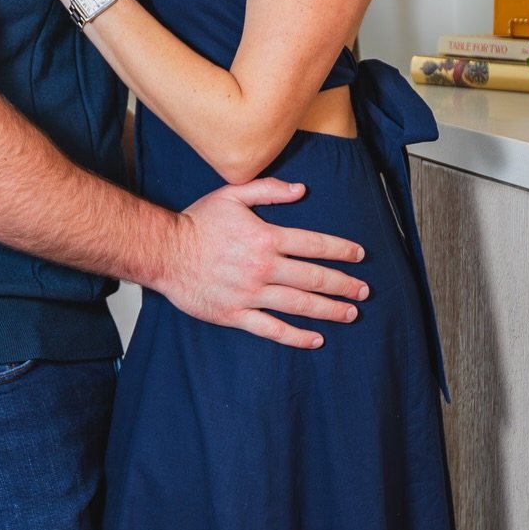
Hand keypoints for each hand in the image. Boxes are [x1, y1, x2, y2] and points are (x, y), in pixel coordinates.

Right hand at [161, 179, 368, 348]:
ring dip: (329, 310)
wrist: (164, 252)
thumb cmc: (197, 222)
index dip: (340, 250)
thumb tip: (301, 189)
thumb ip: (269, 190)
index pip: (314, 244)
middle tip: (364, 290)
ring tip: (350, 313)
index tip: (359, 255)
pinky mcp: (236, 314)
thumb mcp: (232, 194)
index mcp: (266, 237)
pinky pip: (272, 328)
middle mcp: (263, 267)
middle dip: (344, 284)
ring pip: (299, 304)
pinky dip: (296, 336)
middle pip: (314, 278)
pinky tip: (315, 339)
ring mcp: (250, 293)